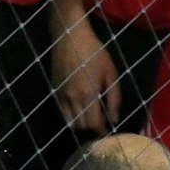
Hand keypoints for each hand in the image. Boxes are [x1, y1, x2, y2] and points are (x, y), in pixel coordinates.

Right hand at [53, 18, 121, 133]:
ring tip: (90, 117)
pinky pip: (62, 112)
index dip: (101, 131)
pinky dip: (71, 116)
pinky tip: (79, 109)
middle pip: (82, 126)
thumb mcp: (111, 74)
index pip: (94, 124)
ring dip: (81, 123)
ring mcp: (61, 95)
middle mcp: (73, 98)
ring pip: (71, 121)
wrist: (70, 38)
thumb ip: (114, 98)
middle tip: (100, 123)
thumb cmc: (95, 53)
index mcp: (88, 95)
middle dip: (92, 127)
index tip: (107, 131)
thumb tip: (115, 118)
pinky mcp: (54, 90)